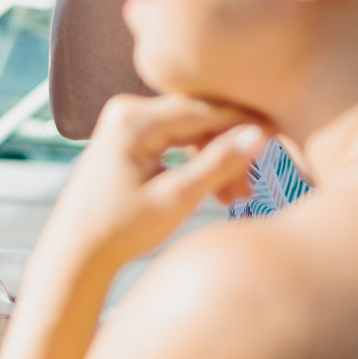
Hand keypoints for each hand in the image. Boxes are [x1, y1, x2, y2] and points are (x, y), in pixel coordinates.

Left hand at [42, 94, 266, 276]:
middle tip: (253, 185)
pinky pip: (176, 138)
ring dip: (215, 158)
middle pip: (199, 118)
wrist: (78, 249)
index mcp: (133, 119)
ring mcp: (127, 120)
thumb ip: (218, 163)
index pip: (204, 111)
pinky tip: (217, 191)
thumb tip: (259, 133)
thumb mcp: (176, 198)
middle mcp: (128, 109)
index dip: (244, 123)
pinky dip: (196, 161)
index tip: (279, 134)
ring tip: (234, 197)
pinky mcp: (130, 134)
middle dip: (230, 149)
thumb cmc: (121, 229)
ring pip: (191, 130)